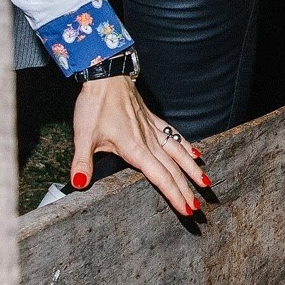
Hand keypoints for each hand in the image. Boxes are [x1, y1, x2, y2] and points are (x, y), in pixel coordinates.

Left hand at [67, 73, 209, 218]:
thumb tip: (79, 183)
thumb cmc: (95, 104)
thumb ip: (82, 161)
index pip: (160, 177)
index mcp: (135, 148)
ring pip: (178, 153)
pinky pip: (174, 136)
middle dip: (186, 190)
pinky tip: (195, 153)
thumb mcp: (84, 135)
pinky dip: (187, 146)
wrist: (105, 75)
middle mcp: (148, 140)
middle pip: (173, 169)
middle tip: (198, 208)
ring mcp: (152, 129)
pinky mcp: (152, 119)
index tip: (187, 209)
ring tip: (205, 183)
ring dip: (192, 170)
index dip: (174, 195)